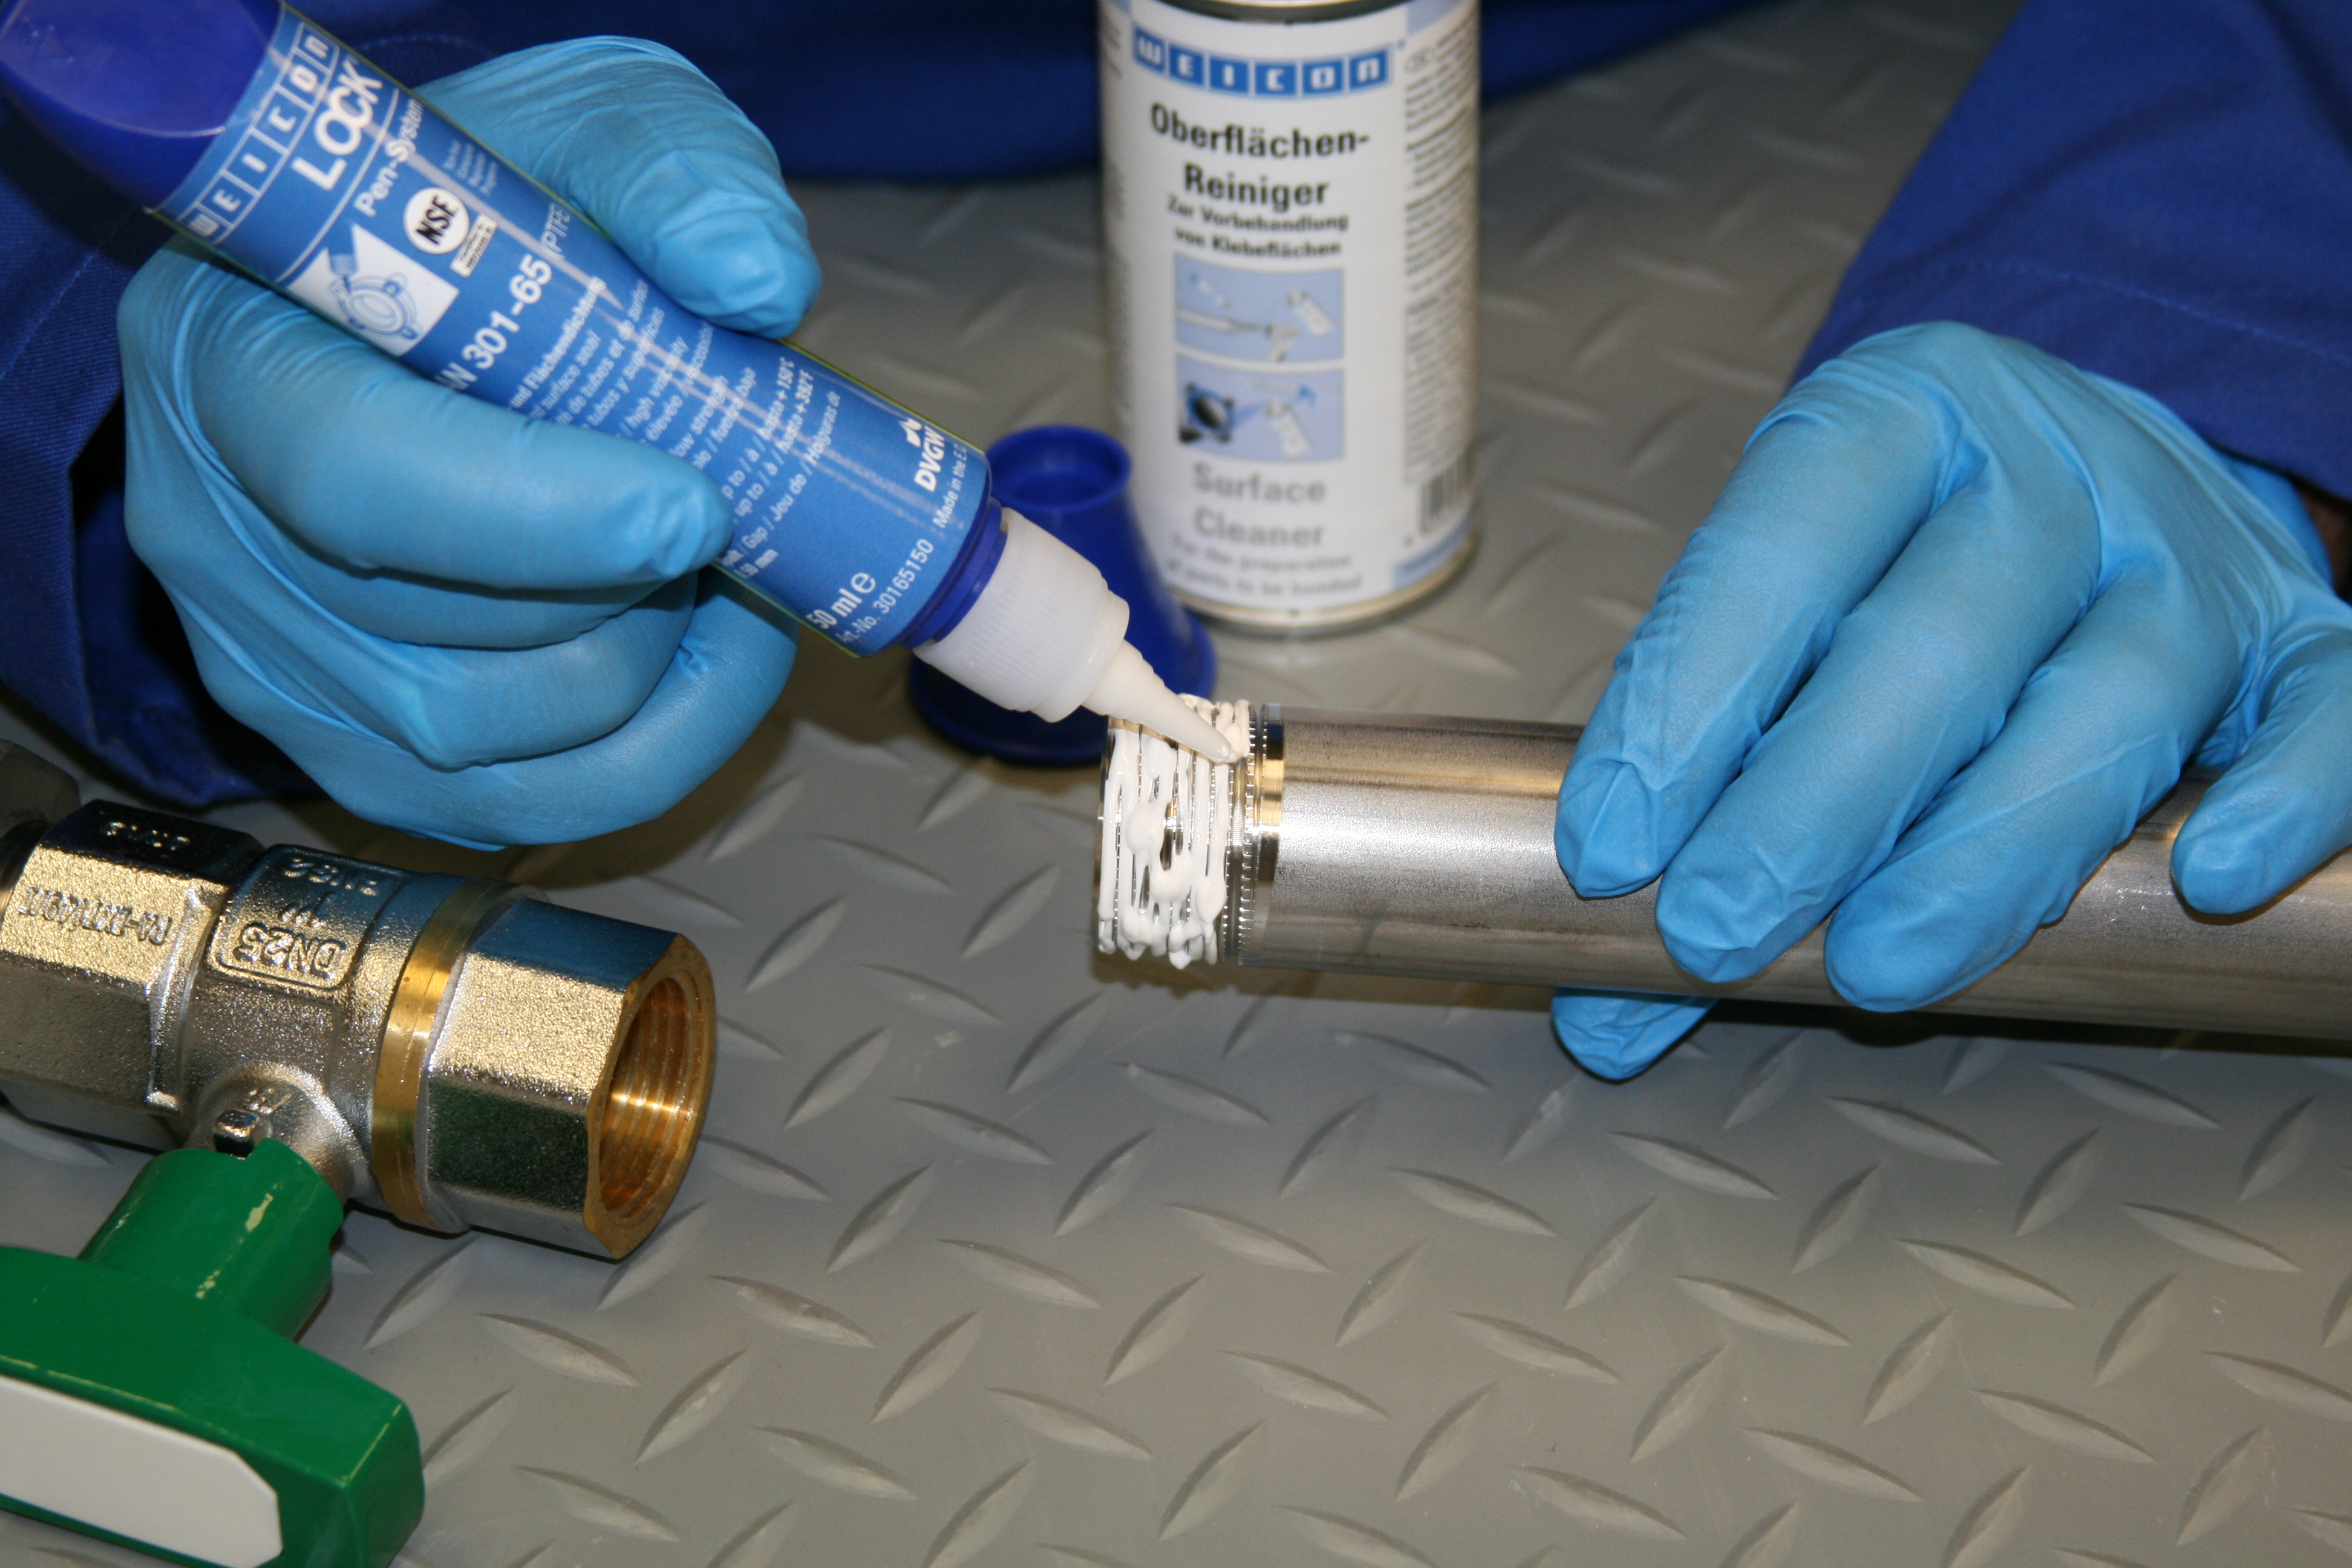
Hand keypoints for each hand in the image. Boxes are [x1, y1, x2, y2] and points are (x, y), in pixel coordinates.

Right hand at [119, 40, 820, 846]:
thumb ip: (670, 177)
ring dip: (658, 663)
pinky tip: (704, 646)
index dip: (540, 513)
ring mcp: (282, 668)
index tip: (693, 503)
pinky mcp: (361, 760)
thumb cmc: (485, 214)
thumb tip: (755, 287)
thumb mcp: (582, 126)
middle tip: (724, 496)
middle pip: (445, 633)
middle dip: (630, 582)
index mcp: (228, 356)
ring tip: (715, 560)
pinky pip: (536, 810)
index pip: (358, 476)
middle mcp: (219, 534)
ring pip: (501, 737)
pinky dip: (662, 741)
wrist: (434, 285)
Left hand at [1551, 322, 2351, 1076]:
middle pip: (1932, 644)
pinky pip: (2326, 716)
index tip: (1613, 846)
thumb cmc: (1896, 563)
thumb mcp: (1779, 603)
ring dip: (1984, 852)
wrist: (2089, 470)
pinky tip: (2208, 881)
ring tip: (1876, 971)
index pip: (1780, 548)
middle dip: (1811, 808)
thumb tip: (1604, 1009)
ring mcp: (2192, 553)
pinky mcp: (2300, 642)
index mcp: (1898, 416)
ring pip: (2102, 703)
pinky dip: (2284, 798)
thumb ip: (1694, 780)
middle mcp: (2056, 467)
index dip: (1688, 701)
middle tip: (1714, 934)